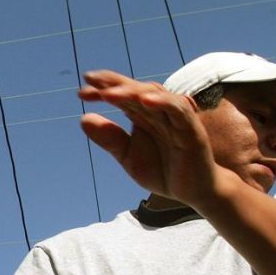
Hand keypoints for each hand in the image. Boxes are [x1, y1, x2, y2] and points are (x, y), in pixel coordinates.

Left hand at [77, 70, 224, 206]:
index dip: (102, 90)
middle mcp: (158, 111)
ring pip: (154, 95)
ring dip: (131, 91)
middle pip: (135, 89)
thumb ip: (109, 139)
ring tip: (109, 93)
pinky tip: (144, 101)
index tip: (81, 93)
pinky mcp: (191, 128)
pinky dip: (162, 102)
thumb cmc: (163, 171)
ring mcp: (175, 117)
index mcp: (142, 115)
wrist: (194, 192)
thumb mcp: (128, 157)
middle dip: (113, 84)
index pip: (121, 96)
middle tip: (90, 82)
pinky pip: (177, 109)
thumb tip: (83, 118)